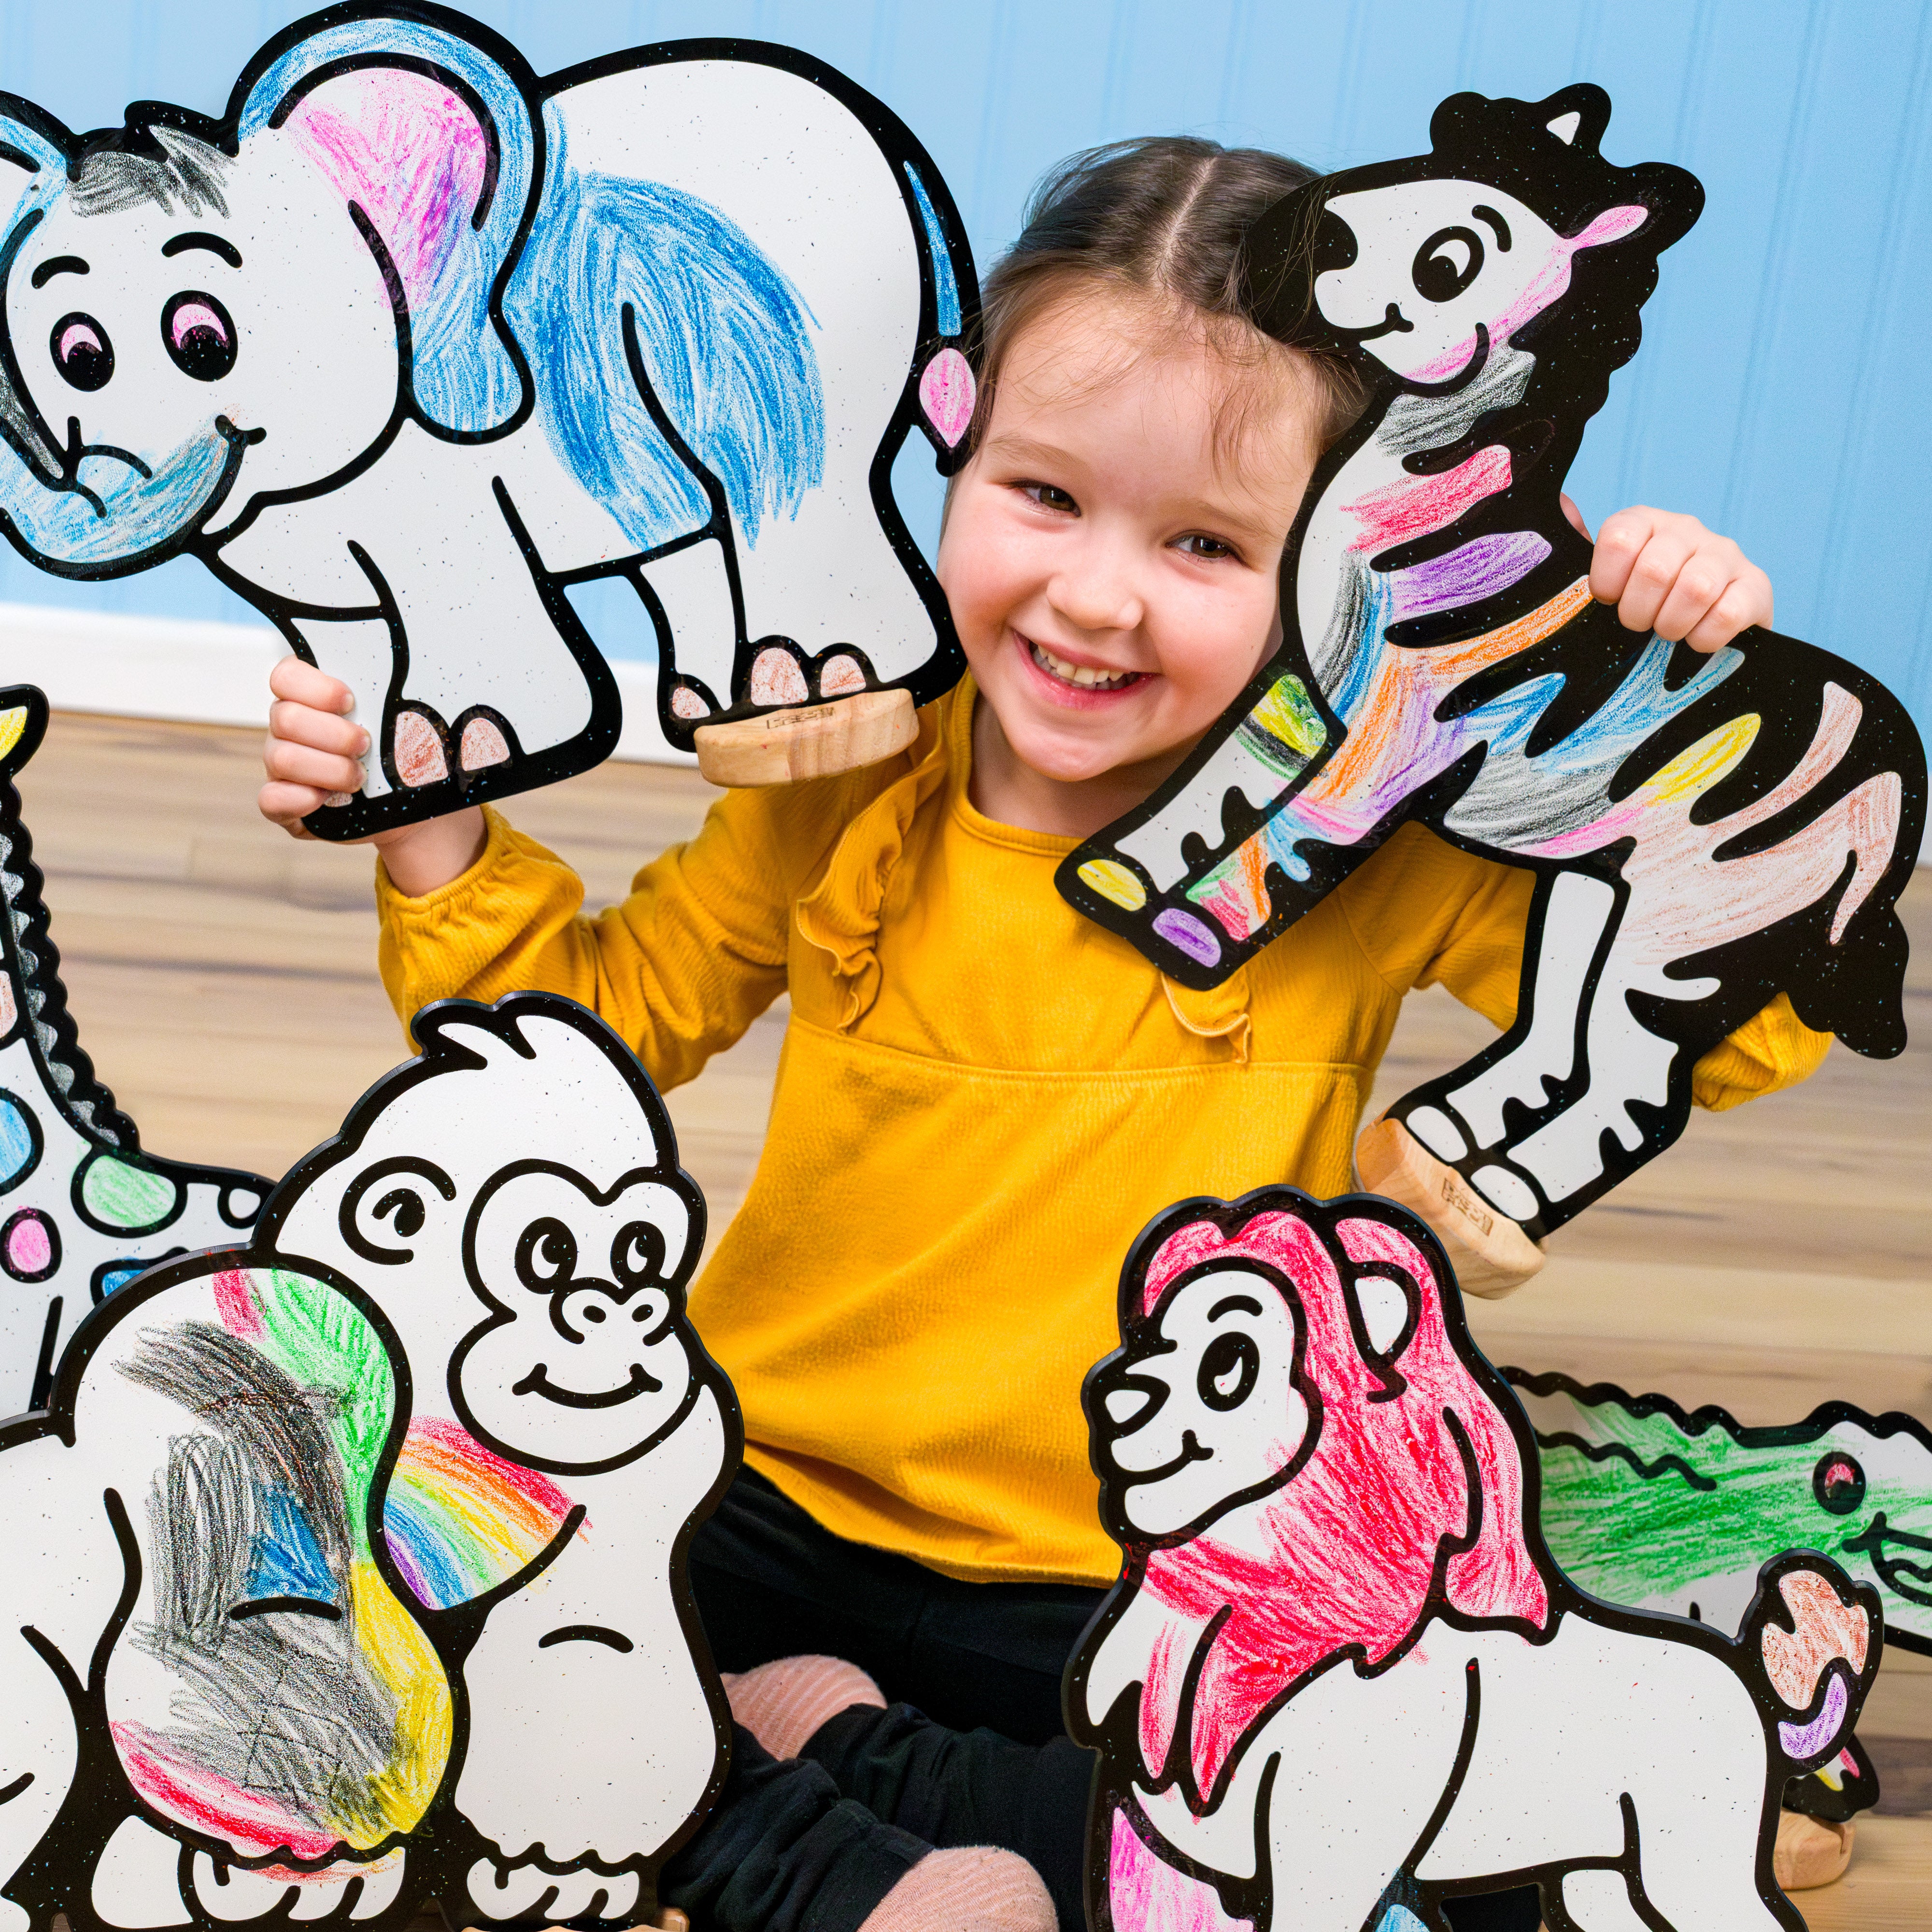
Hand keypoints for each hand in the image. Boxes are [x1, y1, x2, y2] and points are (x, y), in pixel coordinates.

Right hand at [259, 656, 484, 892]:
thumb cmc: (399, 751)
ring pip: (281, 758)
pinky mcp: (283, 802)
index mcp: (309, 697)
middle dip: (333, 734)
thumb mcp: (403, 719)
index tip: (350, 701)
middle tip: (365, 745)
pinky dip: (301, 800)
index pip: (286, 675)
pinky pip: (271, 800)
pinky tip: (327, 799)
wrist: (405, 801)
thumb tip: (424, 671)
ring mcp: (280, 765)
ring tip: (360, 778)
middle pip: (284, 717)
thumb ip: (395, 694)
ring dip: (328, 769)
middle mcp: (287, 727)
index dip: (315, 688)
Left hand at [1563, 497, 1772, 653]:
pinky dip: (1705, 638)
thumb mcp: (1604, 582)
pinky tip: (1697, 640)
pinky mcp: (1755, 586)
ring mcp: (1725, 555)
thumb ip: (1575, 551)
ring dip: (1672, 625)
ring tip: (1668, 633)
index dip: (1607, 581)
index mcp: (1644, 524)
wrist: (1699, 635)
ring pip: (1695, 588)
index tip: (1609, 600)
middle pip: (1655, 569)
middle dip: (1638, 612)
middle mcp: (1687, 530)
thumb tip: (1563, 504)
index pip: (1619, 537)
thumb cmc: (1641, 608)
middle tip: (1639, 625)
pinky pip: (1728, 613)